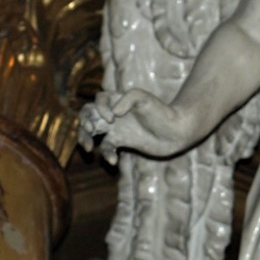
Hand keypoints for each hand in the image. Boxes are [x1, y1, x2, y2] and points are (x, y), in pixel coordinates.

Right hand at [78, 89, 195, 162]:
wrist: (176, 131)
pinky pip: (107, 147)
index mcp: (118, 100)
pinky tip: (113, 160)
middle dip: (83, 122)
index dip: (99, 109)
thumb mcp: (144, 99)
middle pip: (89, 114)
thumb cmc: (162, 112)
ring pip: (92, 132)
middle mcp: (115, 113)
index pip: (98, 100)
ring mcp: (118, 128)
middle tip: (90, 130)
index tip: (113, 118)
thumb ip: (126, 99)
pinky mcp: (122, 142)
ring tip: (88, 148)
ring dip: (84, 139)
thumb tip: (112, 115)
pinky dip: (106, 154)